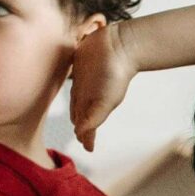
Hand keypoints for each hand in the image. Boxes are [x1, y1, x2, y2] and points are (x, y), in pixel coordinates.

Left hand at [68, 21, 137, 150]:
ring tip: (77, 118)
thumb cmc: (114, 74)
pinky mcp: (82, 68)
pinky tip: (75, 90)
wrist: (119, 46)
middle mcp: (90, 97)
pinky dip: (75, 91)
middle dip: (82, 127)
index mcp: (94, 106)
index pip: (88, 126)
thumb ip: (93, 118)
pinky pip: (76, 82)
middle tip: (81, 137)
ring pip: (79, 100)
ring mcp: (86, 82)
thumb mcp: (104, 100)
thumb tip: (81, 135)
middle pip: (82, 115)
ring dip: (77, 110)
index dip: (87, 137)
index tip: (88, 148)